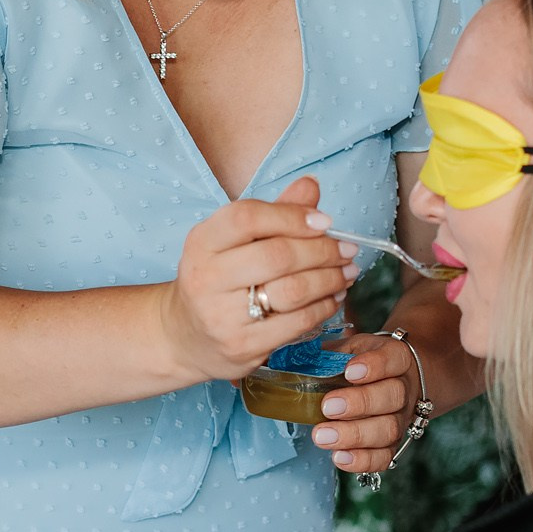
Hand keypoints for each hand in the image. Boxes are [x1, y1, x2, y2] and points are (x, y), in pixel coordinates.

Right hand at [160, 177, 357, 383]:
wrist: (185, 337)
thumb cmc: (218, 280)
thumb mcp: (233, 242)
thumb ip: (273, 213)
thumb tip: (311, 185)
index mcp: (202, 242)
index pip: (248, 218)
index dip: (292, 216)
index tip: (324, 222)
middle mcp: (207, 277)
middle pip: (277, 256)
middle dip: (323, 251)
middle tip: (347, 250)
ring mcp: (222, 316)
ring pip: (292, 291)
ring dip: (330, 280)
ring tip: (347, 273)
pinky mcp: (242, 346)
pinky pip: (296, 323)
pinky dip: (324, 308)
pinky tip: (333, 298)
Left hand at [311, 331, 418, 475]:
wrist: (397, 379)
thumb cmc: (365, 362)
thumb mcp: (351, 348)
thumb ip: (328, 353)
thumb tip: (287, 357)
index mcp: (396, 358)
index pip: (394, 358)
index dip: (375, 366)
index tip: (350, 371)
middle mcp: (404, 388)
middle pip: (392, 396)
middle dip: (359, 403)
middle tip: (328, 407)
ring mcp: (401, 418)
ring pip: (389, 429)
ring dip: (354, 435)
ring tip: (323, 436)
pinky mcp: (393, 443)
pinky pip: (385, 456)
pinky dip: (362, 460)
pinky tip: (339, 457)